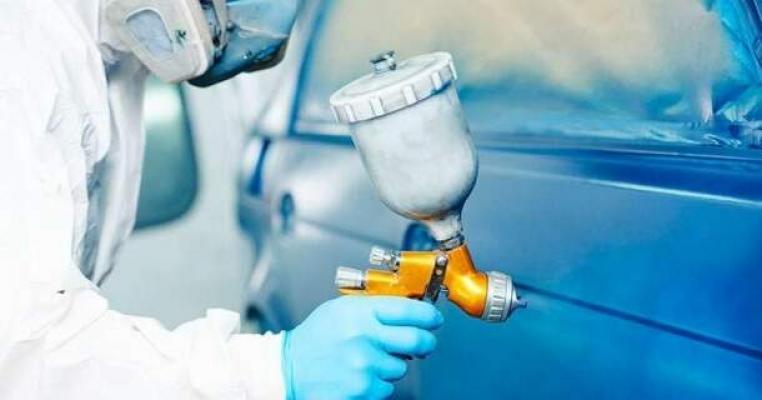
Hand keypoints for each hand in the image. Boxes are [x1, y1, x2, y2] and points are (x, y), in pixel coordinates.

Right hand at [282, 296, 442, 399]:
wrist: (289, 369)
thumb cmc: (315, 337)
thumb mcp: (341, 309)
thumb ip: (374, 306)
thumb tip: (410, 306)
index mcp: (360, 312)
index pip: (411, 309)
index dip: (429, 315)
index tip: (434, 319)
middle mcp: (365, 337)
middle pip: (418, 339)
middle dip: (427, 341)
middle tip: (425, 342)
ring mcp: (365, 365)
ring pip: (402, 366)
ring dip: (393, 363)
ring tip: (369, 359)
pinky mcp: (363, 388)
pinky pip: (387, 386)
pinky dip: (378, 382)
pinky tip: (360, 374)